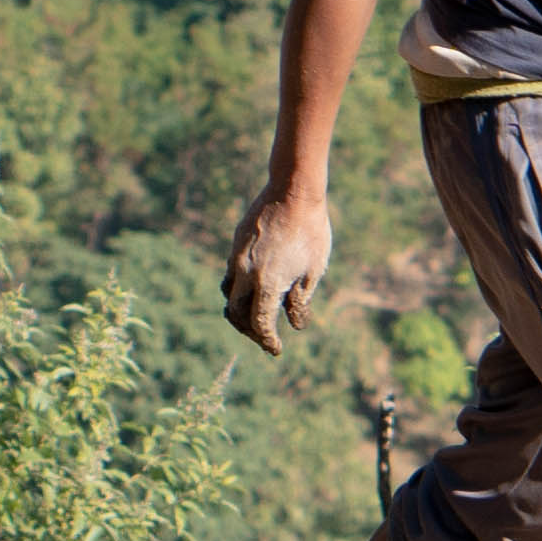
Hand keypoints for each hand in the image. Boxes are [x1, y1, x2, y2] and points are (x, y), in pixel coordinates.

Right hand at [222, 184, 334, 352]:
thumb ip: (300, 300)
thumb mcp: (313, 270)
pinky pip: (231, 273)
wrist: (294, 190)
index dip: (268, 341)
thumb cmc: (311, 231)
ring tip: (254, 314)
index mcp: (266, 283)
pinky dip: (239, 287)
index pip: (260, 324)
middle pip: (236, 313)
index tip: (276, 349)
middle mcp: (246, 273)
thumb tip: (294, 325)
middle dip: (249, 330)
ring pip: (228, 293)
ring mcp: (237, 257)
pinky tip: (254, 285)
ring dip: (239, 309)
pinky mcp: (237, 243)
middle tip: (264, 336)